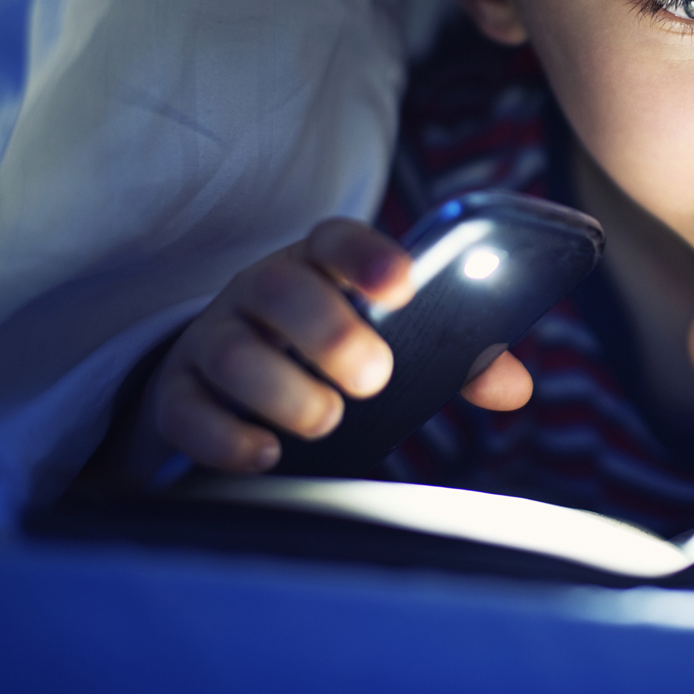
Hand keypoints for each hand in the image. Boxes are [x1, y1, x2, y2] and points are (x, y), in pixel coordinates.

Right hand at [146, 218, 532, 472]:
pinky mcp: (178, 393)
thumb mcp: (395, 343)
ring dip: (280, 387)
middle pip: (278, 287)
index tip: (404, 285)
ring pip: (228, 348)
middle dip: (326, 329)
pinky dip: (223, 434)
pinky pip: (184, 408)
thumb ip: (458, 360)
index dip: (369, 256)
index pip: (337, 239)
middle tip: (374, 376)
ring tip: (326, 420)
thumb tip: (515, 387)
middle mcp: (261, 291)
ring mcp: (214, 338)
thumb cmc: (334, 351)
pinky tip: (265, 453)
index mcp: (319, 266)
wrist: (232, 377)